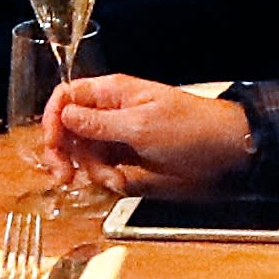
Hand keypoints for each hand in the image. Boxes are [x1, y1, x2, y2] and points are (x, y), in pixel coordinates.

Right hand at [48, 74, 257, 194]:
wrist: (225, 154)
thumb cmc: (191, 128)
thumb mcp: (141, 124)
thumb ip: (99, 124)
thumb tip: (64, 116)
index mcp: (112, 94)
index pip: (66, 98)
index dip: (52, 119)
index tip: (52, 145)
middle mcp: (109, 116)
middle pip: (67, 131)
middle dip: (63, 153)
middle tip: (63, 175)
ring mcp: (118, 141)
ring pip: (82, 156)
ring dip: (91, 171)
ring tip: (114, 180)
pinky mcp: (128, 165)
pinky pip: (102, 173)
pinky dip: (106, 181)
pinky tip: (121, 183)